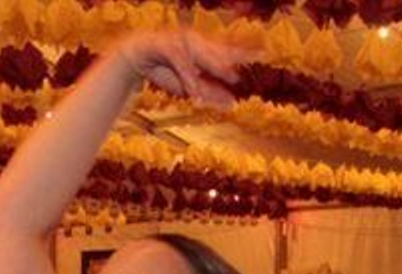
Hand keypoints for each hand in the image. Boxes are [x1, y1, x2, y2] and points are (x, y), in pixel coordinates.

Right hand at [117, 30, 249, 107]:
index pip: (228, 51)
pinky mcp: (166, 46)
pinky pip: (181, 62)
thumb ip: (209, 92)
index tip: (265, 55)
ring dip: (215, 66)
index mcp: (204, 50)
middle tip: (254, 64)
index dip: (245, 54)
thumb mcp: (189, 86)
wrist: (136, 56)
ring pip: (201, 55)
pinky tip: (195, 93)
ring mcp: (181, 42)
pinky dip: (189, 78)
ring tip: (230, 75)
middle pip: (218, 50)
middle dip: (235, 57)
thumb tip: (232, 104)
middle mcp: (196, 43)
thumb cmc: (164, 69)